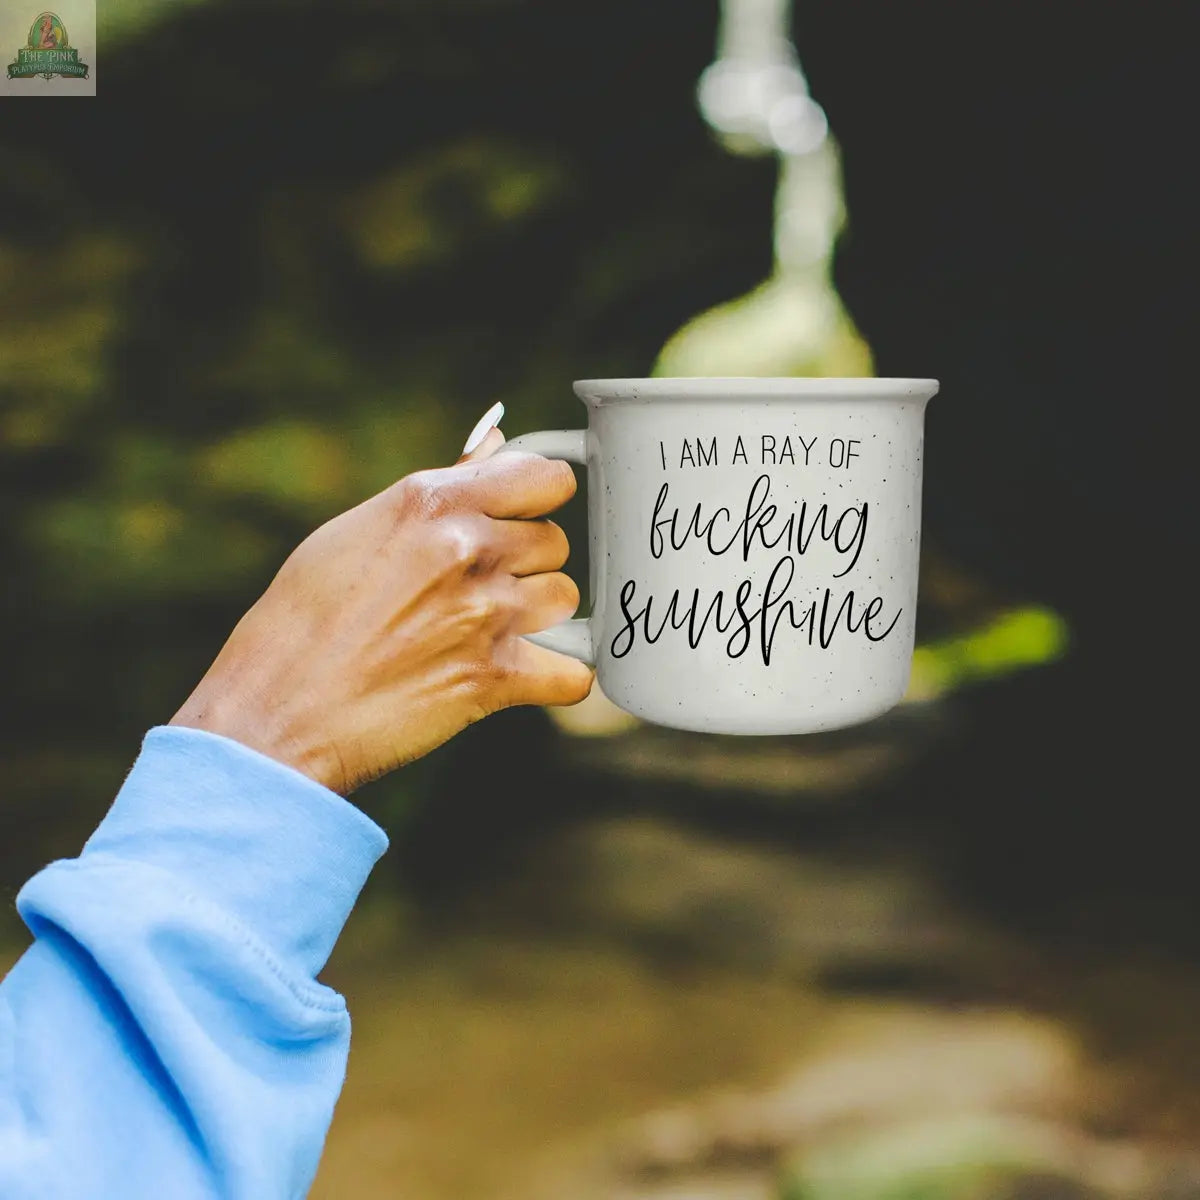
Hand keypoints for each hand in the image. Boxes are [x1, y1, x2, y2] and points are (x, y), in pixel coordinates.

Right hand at [169, 408, 591, 793]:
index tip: (522, 517)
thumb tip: (492, 443)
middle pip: (554, 540)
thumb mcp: (355, 531)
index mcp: (431, 502)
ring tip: (485, 632)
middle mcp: (466, 548)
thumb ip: (438, 490)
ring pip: (563, 597)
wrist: (275, 713)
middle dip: (526, 563)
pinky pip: (573, 673)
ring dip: (537, 616)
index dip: (538, 498)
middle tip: (477, 589)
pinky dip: (557, 679)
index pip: (543, 476)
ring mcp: (485, 613)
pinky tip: (525, 677)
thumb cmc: (300, 621)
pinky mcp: (495, 678)